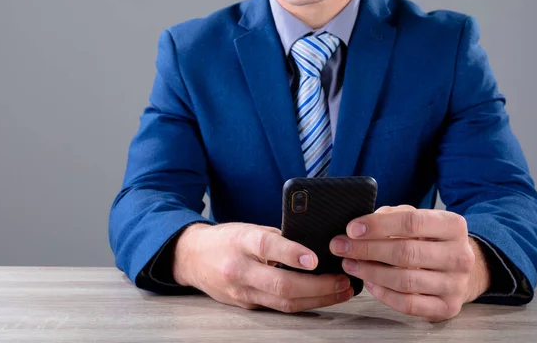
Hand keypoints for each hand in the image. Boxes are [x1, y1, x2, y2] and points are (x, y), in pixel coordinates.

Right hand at [173, 223, 353, 312]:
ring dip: (318, 299)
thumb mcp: (248, 228)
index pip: (267, 247)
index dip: (292, 253)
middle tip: (343, 280)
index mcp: (241, 242)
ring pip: (284, 303)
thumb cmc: (226, 239)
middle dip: (318, 286)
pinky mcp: (246, 305)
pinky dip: (304, 303)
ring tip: (342, 291)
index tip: (316, 259)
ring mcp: (242, 291)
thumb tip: (314, 245)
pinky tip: (322, 297)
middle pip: (281, 285)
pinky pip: (279, 307)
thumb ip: (277, 237)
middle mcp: (239, 269)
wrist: (193, 258)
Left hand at [329, 206, 490, 321]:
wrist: (459, 268)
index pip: (412, 222)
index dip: (378, 225)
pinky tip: (368, 282)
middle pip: (406, 253)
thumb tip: (358, 227)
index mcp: (454, 226)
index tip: (351, 229)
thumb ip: (391, 216)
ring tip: (349, 263)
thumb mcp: (416, 218)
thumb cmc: (429, 238)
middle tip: (340, 246)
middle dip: (367, 249)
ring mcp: (455, 284)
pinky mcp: (447, 307)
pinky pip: (408, 304)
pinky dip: (383, 294)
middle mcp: (460, 256)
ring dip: (370, 272)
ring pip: (405, 281)